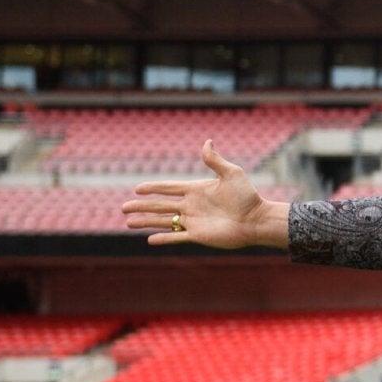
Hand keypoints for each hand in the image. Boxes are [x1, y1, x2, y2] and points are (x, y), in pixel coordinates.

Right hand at [121, 140, 289, 248]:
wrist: (257, 220)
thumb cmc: (247, 196)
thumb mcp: (232, 174)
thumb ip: (215, 160)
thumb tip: (207, 141)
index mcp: (196, 190)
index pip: (168, 188)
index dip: (152, 188)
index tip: (137, 189)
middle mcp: (191, 206)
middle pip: (160, 206)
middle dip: (141, 206)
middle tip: (123, 207)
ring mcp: (193, 221)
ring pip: (163, 221)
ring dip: (146, 222)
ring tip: (128, 222)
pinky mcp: (198, 236)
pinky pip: (176, 238)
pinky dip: (163, 239)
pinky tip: (150, 240)